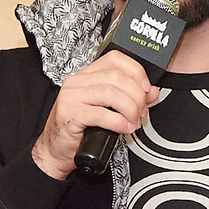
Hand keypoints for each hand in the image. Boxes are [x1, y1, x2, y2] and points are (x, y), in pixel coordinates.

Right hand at [31, 51, 159, 179]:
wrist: (57, 149)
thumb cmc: (82, 128)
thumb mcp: (109, 108)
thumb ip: (131, 96)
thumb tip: (151, 91)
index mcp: (87, 75)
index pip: (115, 59)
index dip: (136, 71)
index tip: (146, 88)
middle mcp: (77, 82)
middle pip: (117, 78)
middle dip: (137, 96)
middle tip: (141, 112)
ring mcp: (71, 96)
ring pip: (112, 94)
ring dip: (130, 110)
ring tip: (133, 122)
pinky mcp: (69, 114)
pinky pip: (102, 114)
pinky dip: (119, 122)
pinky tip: (124, 128)